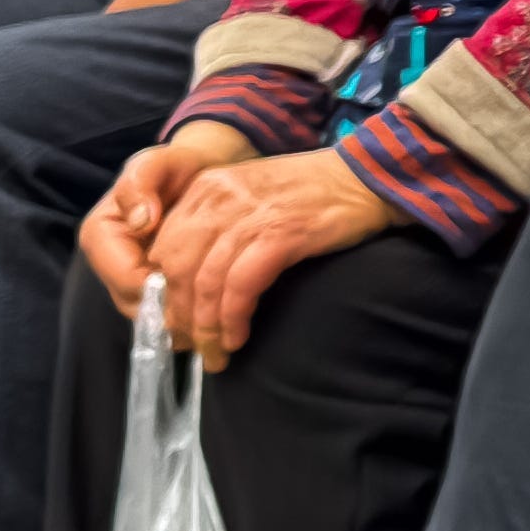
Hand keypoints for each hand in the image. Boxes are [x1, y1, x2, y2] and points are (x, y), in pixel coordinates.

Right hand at [76, 123, 264, 320]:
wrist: (198, 173)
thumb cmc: (177, 166)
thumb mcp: (161, 161)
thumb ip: (143, 182)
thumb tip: (140, 220)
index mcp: (101, 235)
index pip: (127, 281)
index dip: (163, 292)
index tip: (202, 289)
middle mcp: (109, 264)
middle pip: (138, 307)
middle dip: (176, 314)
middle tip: (220, 313)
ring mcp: (128, 279)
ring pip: (153, 318)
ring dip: (184, 321)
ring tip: (223, 316)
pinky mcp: (152, 288)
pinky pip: (167, 314)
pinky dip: (191, 317)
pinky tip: (219, 312)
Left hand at [130, 145, 398, 364]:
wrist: (368, 176)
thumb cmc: (314, 192)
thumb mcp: (251, 195)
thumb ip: (217, 224)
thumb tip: (192, 278)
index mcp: (206, 187)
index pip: (162, 248)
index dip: (163, 294)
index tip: (177, 323)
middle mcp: (219, 198)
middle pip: (175, 268)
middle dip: (180, 316)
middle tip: (193, 347)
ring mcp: (249, 215)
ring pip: (204, 281)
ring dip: (205, 327)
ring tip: (216, 354)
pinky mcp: (281, 234)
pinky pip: (241, 286)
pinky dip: (233, 318)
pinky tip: (237, 337)